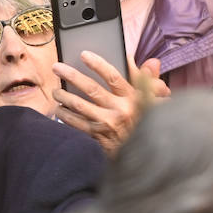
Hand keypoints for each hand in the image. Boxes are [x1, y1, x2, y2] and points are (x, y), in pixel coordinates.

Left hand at [52, 51, 169, 154]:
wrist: (147, 157)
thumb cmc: (149, 125)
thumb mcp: (156, 102)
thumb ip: (150, 81)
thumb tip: (151, 63)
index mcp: (133, 99)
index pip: (113, 77)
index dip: (98, 64)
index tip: (84, 54)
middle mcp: (119, 111)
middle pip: (91, 89)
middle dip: (71, 76)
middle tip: (57, 67)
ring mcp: (108, 126)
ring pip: (79, 107)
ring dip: (64, 97)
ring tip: (56, 91)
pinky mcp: (99, 139)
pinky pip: (77, 125)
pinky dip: (66, 117)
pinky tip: (59, 110)